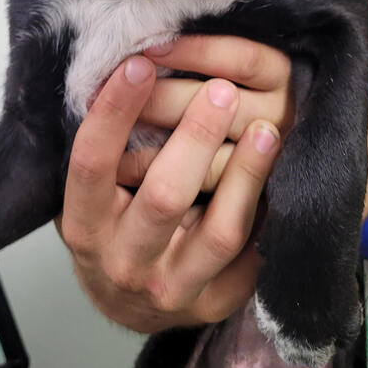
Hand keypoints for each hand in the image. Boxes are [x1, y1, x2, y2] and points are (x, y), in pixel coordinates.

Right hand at [57, 36, 292, 332]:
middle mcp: (124, 261)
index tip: (138, 62)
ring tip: (267, 128)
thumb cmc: (112, 224)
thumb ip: (109, 144)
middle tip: (221, 89)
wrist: (127, 304)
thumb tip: (132, 65)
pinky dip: (267, 208)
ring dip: (246, 174)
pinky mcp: (215, 301)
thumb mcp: (94, 191)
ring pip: (220, 231)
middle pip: (163, 196)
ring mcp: (172, 288)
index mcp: (84, 225)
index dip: (114, 111)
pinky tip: (283, 171)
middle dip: (195, 137)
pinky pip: (251, 254)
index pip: (92, 163)